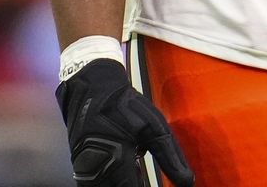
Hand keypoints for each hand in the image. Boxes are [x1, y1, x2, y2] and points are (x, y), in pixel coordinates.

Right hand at [55, 59, 194, 185]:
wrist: (91, 89)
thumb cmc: (124, 106)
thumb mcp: (154, 128)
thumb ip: (170, 158)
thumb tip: (187, 182)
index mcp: (117, 164)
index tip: (155, 184)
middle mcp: (96, 172)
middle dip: (134, 184)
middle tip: (141, 171)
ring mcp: (84, 172)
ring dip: (121, 183)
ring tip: (134, 170)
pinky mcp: (79, 169)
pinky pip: (94, 184)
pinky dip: (109, 181)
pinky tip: (120, 170)